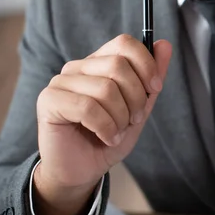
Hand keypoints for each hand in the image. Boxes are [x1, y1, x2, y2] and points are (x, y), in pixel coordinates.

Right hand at [34, 34, 171, 214]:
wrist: (84, 171)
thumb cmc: (111, 137)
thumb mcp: (140, 108)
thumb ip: (152, 77)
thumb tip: (165, 45)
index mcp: (99, 63)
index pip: (124, 43)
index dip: (146, 65)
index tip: (155, 89)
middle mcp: (78, 67)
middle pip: (118, 65)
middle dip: (136, 97)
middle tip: (134, 119)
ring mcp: (60, 82)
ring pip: (105, 88)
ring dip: (121, 117)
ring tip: (117, 132)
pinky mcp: (49, 100)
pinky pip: (87, 107)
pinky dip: (105, 127)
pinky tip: (107, 138)